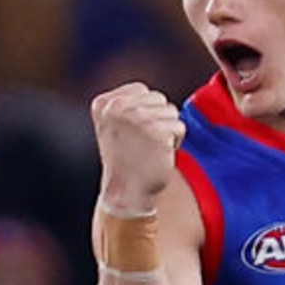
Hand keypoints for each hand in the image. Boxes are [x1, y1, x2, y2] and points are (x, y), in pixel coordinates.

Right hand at [91, 82, 184, 214]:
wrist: (126, 194)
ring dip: (167, 131)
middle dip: (158, 120)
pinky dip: (175, 142)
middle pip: (159, 99)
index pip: (142, 91)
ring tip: (150, 149)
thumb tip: (154, 96)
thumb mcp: (115, 126)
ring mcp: (138, 118)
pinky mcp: (157, 131)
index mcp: (104, 104)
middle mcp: (118, 108)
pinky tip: (159, 154)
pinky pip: (180, 127)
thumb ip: (128, 104)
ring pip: (172, 112)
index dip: (145, 112)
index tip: (131, 134)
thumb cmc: (125, 159)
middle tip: (142, 143)